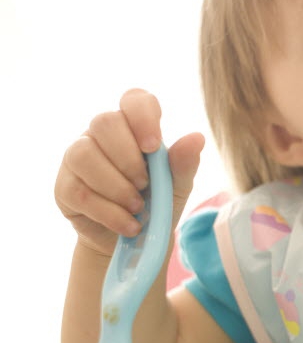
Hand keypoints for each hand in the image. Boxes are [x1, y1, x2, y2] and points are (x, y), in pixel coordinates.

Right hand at [55, 89, 204, 255]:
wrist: (136, 242)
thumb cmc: (157, 203)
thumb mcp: (178, 186)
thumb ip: (184, 163)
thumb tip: (197, 137)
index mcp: (134, 127)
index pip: (134, 99)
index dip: (143, 117)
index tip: (153, 147)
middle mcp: (101, 135)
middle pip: (103, 122)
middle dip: (128, 158)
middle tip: (146, 185)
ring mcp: (77, 158)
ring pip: (83, 154)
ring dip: (116, 186)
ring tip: (138, 208)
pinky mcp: (64, 187)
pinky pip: (78, 191)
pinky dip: (108, 212)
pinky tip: (128, 225)